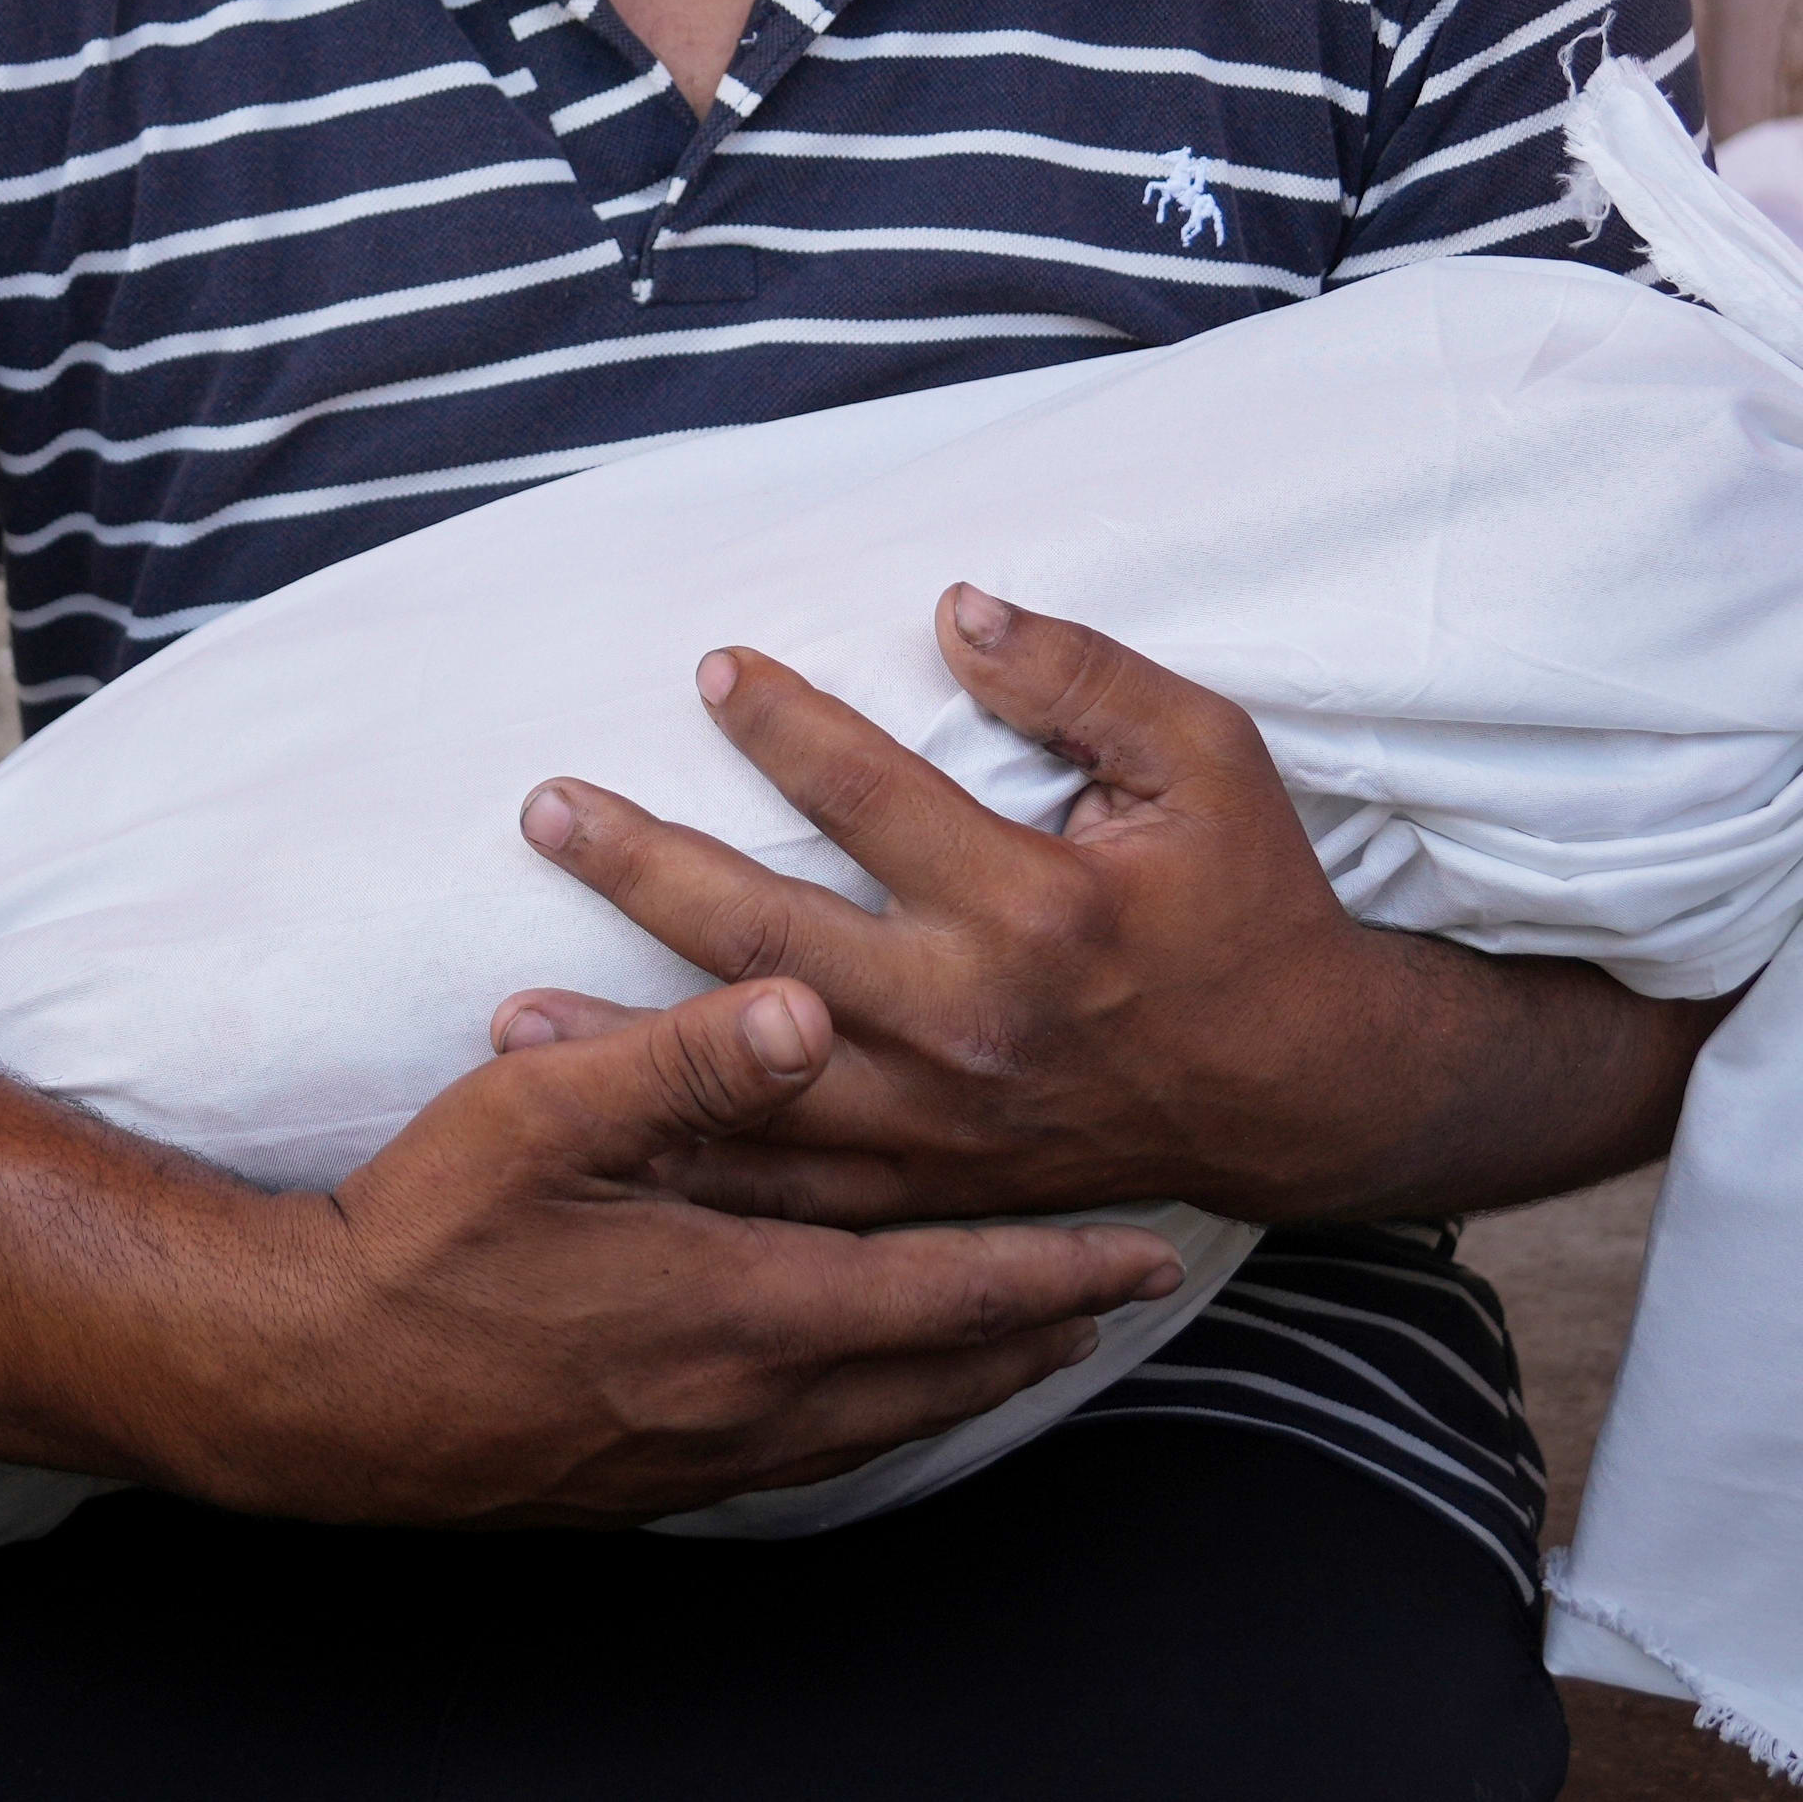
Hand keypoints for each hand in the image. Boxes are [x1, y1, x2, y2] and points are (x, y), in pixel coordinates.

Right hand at [172, 970, 1188, 1527]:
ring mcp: (694, 1457)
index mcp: (742, 1309)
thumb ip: (683, 1058)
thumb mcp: (541, 1115)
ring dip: (964, 1383)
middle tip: (1117, 1299)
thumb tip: (811, 1003)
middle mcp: (743, 1403)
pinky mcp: (642, 1485)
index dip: (1052, 1269)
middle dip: (1034, 1331)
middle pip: (936, 1376)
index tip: (1142, 1250)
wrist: (305, 1389)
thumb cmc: (416, 1239)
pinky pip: (804, 1458)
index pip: (944, 1292)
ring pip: (877, 1427)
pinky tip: (865, 1401)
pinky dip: (873, 1421)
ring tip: (1026, 1348)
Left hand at [499, 585, 1418, 1229]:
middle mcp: (972, 1021)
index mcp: (1038, 907)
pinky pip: (793, 1194)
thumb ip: (1083, 677)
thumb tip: (955, 608)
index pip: (874, 795)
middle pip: (770, 941)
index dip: (786, 724)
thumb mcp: (1209, 757)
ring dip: (626, 1045)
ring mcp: (942, 1123)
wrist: (1296, 1085)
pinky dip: (697, 1174)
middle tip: (545, 809)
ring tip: (506, 1012)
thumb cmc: (1248, 900)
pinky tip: (609, 1152)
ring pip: (754, 1085)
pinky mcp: (930, 1187)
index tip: (709, 668)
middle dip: (645, 868)